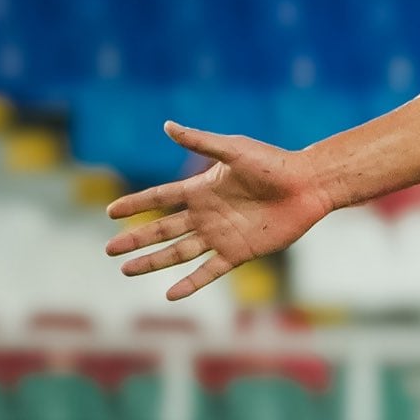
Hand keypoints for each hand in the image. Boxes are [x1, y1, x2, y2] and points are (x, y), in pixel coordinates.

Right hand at [105, 123, 331, 299]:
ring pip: (179, 252)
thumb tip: (167, 125)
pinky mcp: (239, 252)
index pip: (160, 198)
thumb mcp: (234, 150)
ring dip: (153, 262)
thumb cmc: (275, 163)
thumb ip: (201, 141)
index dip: (136, 204)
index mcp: (202, 189)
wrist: (309, 185)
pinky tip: (170, 294)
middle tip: (109, 249)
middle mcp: (207, 214)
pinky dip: (190, 283)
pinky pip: (209, 271)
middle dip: (136, 239)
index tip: (110, 212)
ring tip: (127, 271)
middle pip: (163, 229)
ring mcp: (221, 235)